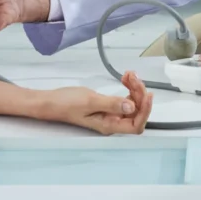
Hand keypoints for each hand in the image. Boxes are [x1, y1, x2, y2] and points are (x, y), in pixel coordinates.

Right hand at [39, 72, 153, 134]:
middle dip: (139, 93)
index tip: (148, 93)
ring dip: (134, 88)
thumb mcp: (90, 102)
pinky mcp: (108, 106)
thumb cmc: (67, 103)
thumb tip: (132, 108)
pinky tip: (125, 77)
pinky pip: (124, 98)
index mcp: (109, 125)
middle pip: (136, 111)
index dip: (145, 111)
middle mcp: (113, 122)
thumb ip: (111, 104)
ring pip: (132, 103)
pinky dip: (128, 87)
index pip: (136, 125)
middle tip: (132, 76)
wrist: (52, 101)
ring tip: (128, 74)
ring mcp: (111, 114)